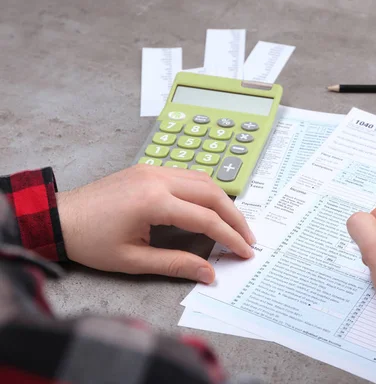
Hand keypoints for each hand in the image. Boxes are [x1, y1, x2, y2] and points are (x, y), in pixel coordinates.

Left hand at [56, 165, 254, 282]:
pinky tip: (211, 206)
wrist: (58, 218)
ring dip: (223, 200)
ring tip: (235, 223)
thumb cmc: (91, 242)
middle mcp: (158, 179)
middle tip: (248, 237)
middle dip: (235, 217)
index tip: (245, 251)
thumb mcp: (133, 260)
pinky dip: (206, 190)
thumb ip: (175, 264)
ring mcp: (153, 170)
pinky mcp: (148, 170)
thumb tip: (208, 273)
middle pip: (212, 193)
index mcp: (153, 202)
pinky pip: (188, 175)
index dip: (230, 237)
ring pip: (203, 179)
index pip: (206, 218)